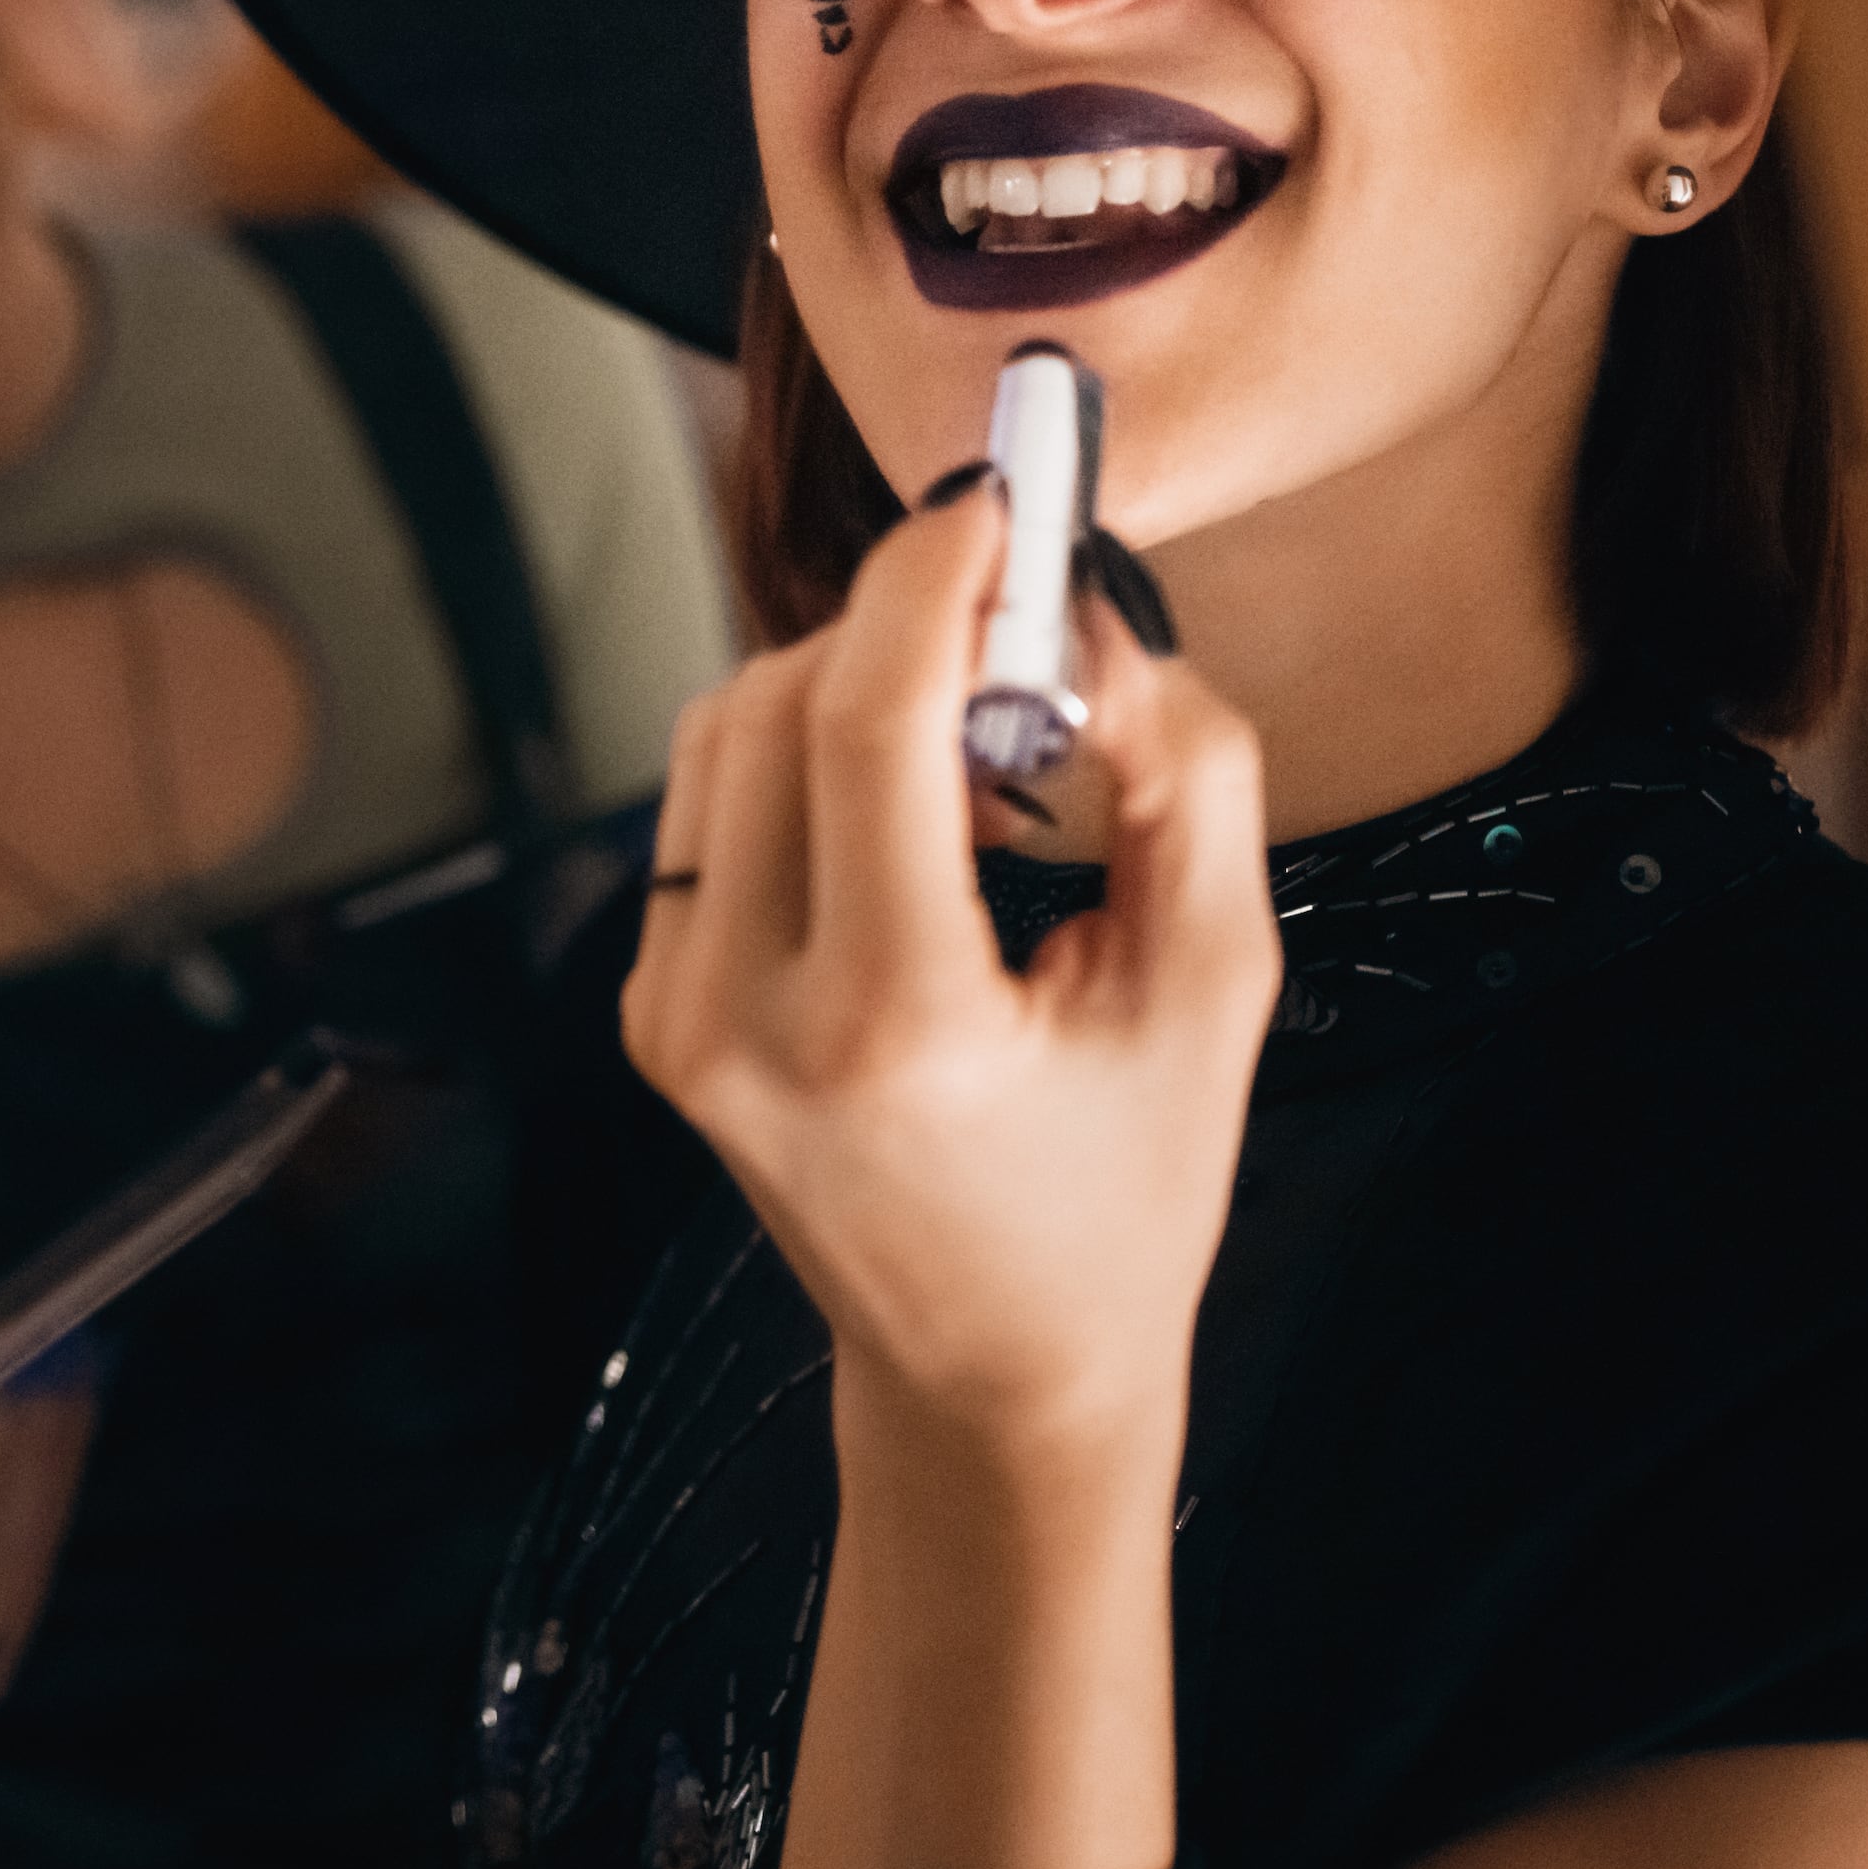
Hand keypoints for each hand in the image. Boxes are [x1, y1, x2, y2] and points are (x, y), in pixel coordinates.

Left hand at [621, 482, 1276, 1457]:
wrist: (992, 1368)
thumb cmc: (1123, 1194)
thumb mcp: (1214, 986)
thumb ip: (1183, 775)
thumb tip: (1096, 619)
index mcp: (891, 1025)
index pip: (867, 722)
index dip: (933, 575)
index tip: (999, 500)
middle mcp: (744, 1018)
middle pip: (786, 701)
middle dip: (908, 621)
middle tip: (1026, 623)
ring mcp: (675, 1017)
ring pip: (726, 733)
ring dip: (851, 681)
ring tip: (983, 746)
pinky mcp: (653, 1009)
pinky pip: (709, 805)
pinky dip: (806, 756)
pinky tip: (914, 816)